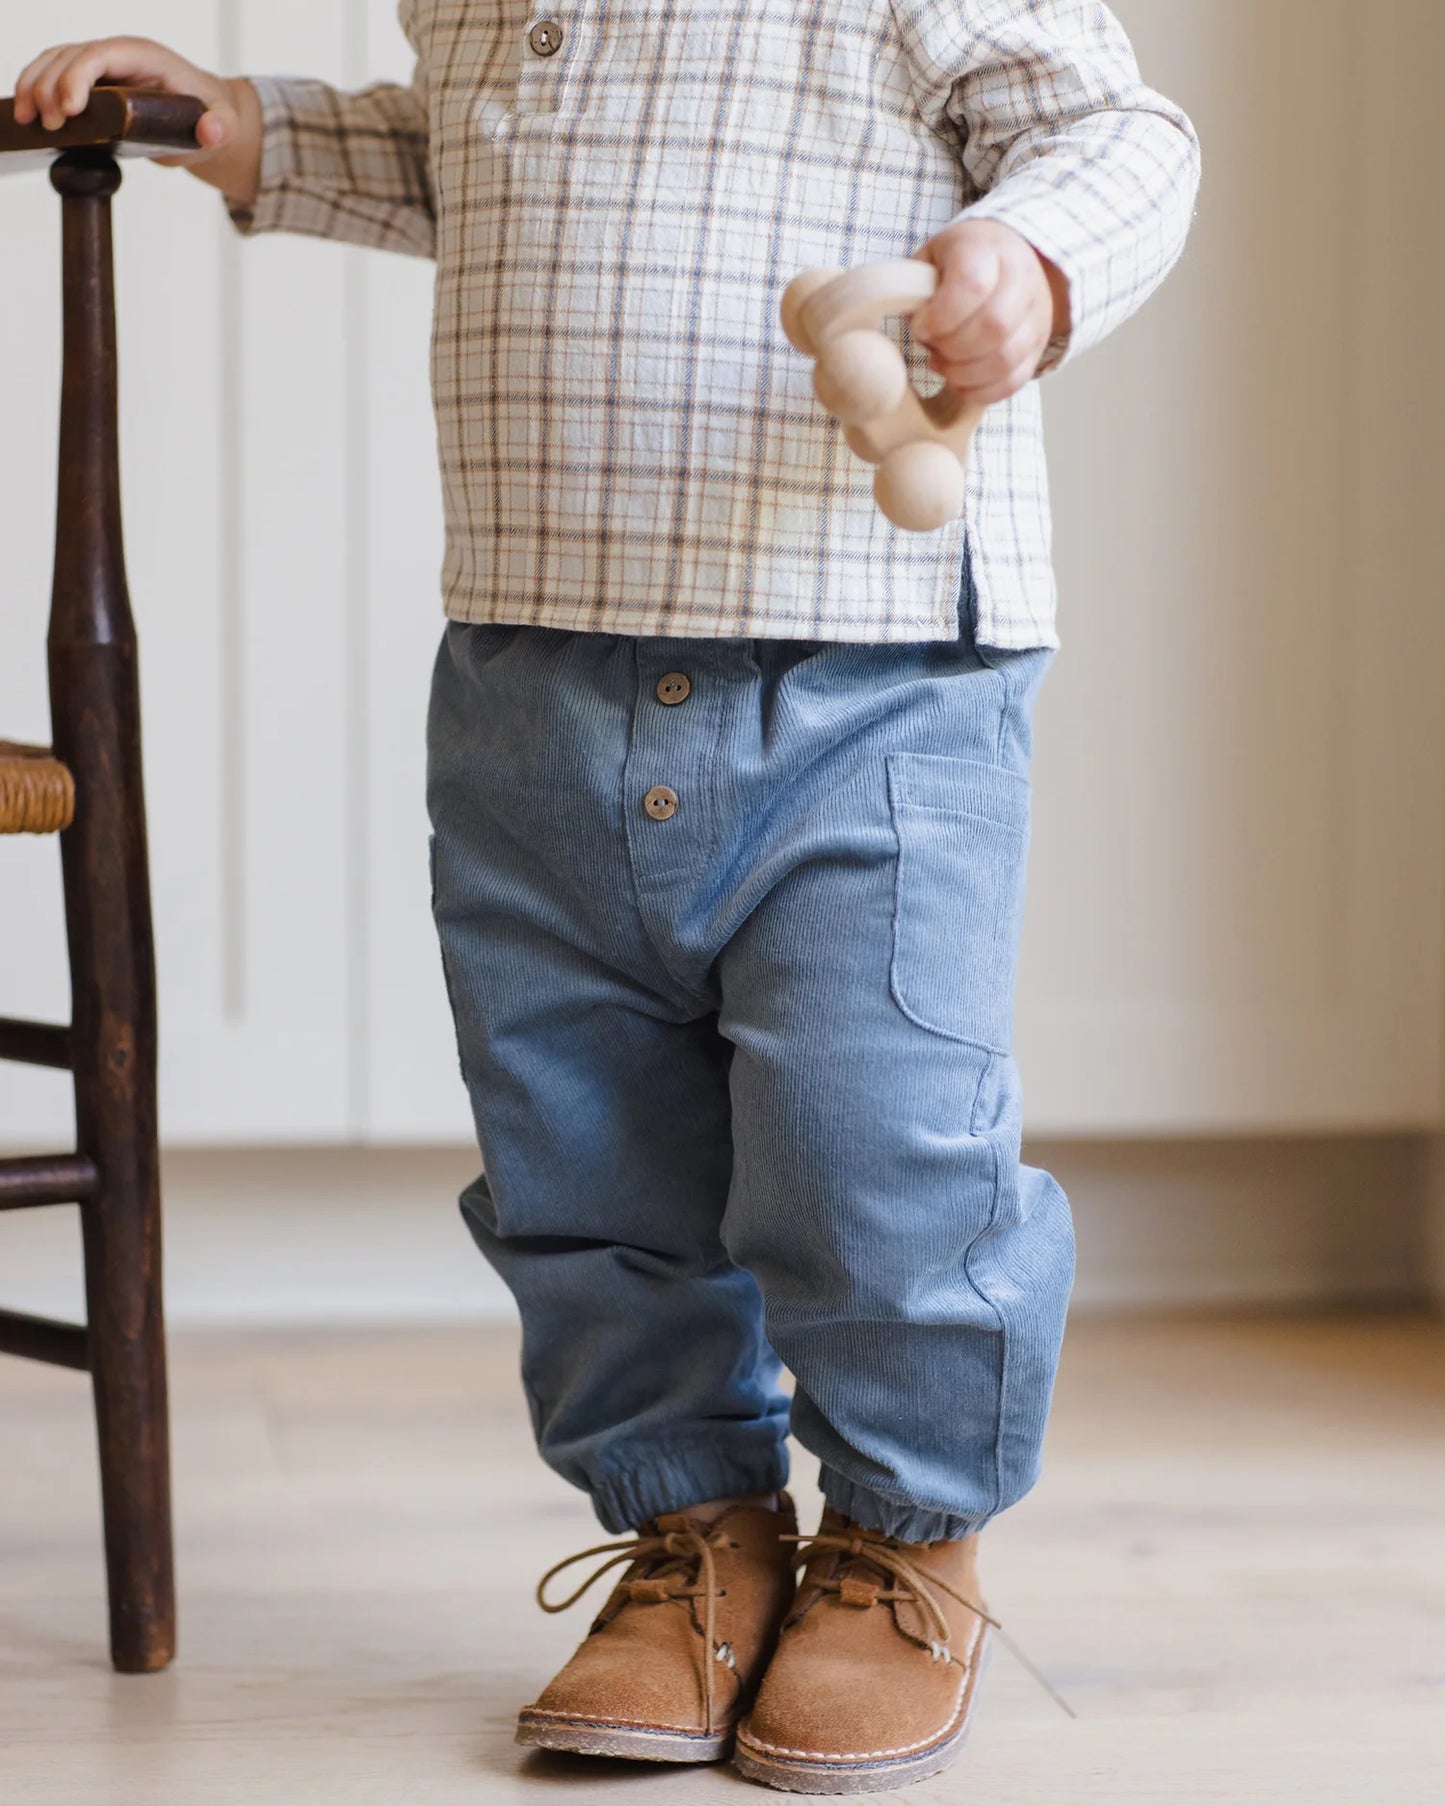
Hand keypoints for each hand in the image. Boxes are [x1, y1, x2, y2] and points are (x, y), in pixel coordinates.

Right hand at [11, 37, 260, 204]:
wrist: (205, 116)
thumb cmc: (210, 114)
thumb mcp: (223, 124)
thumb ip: (220, 128)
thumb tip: (211, 131)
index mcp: (145, 55)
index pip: (103, 54)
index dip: (80, 75)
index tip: (70, 108)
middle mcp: (118, 54)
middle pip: (71, 56)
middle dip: (52, 86)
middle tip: (49, 124)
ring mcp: (100, 66)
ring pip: (54, 62)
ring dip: (34, 86)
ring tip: (28, 121)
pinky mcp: (90, 82)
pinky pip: (54, 76)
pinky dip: (35, 91)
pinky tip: (27, 115)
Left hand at [910, 220, 1069, 404]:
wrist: (1009, 257)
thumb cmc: (959, 261)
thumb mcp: (931, 257)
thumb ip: (912, 285)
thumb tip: (898, 321)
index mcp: (986, 248)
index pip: (972, 284)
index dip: (941, 316)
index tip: (920, 327)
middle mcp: (1020, 277)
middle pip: (993, 326)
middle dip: (952, 349)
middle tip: (931, 349)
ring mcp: (1035, 313)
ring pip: (1006, 358)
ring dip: (965, 374)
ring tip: (942, 366)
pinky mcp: (1038, 344)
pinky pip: (1016, 380)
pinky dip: (982, 391)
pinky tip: (960, 382)